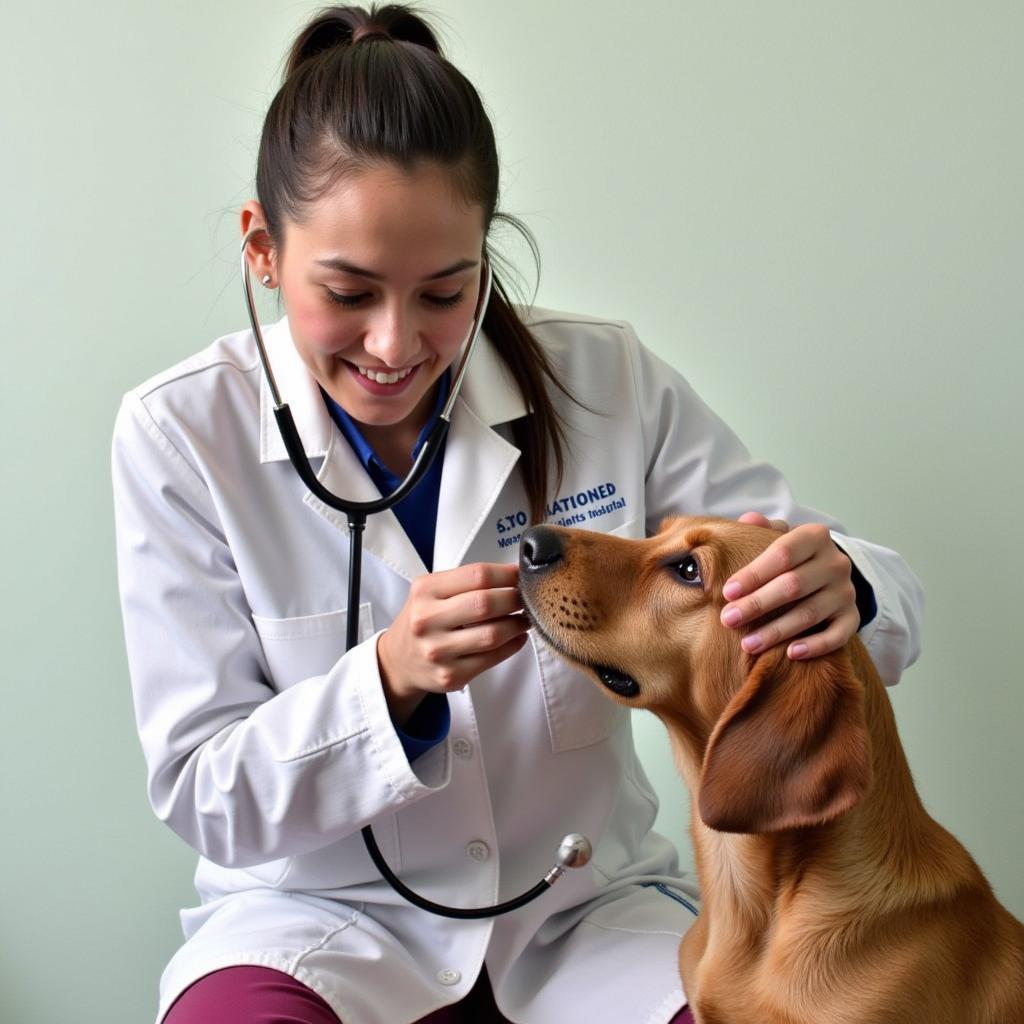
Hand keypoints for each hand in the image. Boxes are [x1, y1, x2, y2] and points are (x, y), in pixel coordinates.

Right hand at [377, 562, 529, 724]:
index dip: (507, 574)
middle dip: (515, 599)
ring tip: (524, 618)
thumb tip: (514, 576)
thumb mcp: (431, 591)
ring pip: (493, 634)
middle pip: (486, 603)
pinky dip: (512, 646)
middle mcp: (427, 620)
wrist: (398, 660)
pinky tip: (516, 637)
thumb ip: (466, 582)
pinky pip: (492, 658)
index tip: (522, 575)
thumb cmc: (423, 620)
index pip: (477, 575)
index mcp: (425, 591)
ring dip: (518, 624)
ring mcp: (438, 650)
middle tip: (526, 598)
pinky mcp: (450, 675)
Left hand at [720, 511, 858, 660]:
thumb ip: (762, 529)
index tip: (728, 592)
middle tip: (728, 619)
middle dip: (757, 604)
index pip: (782, 554)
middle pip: (793, 585)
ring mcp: (846, 592)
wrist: (827, 573)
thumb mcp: (778, 537)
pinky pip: (838, 635)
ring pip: (810, 613)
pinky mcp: (853, 617)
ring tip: (747, 644)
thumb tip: (748, 520)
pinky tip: (791, 653)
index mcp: (815, 537)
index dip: (753, 574)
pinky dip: (816, 646)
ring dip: (776, 631)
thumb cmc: (791, 556)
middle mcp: (835, 563)